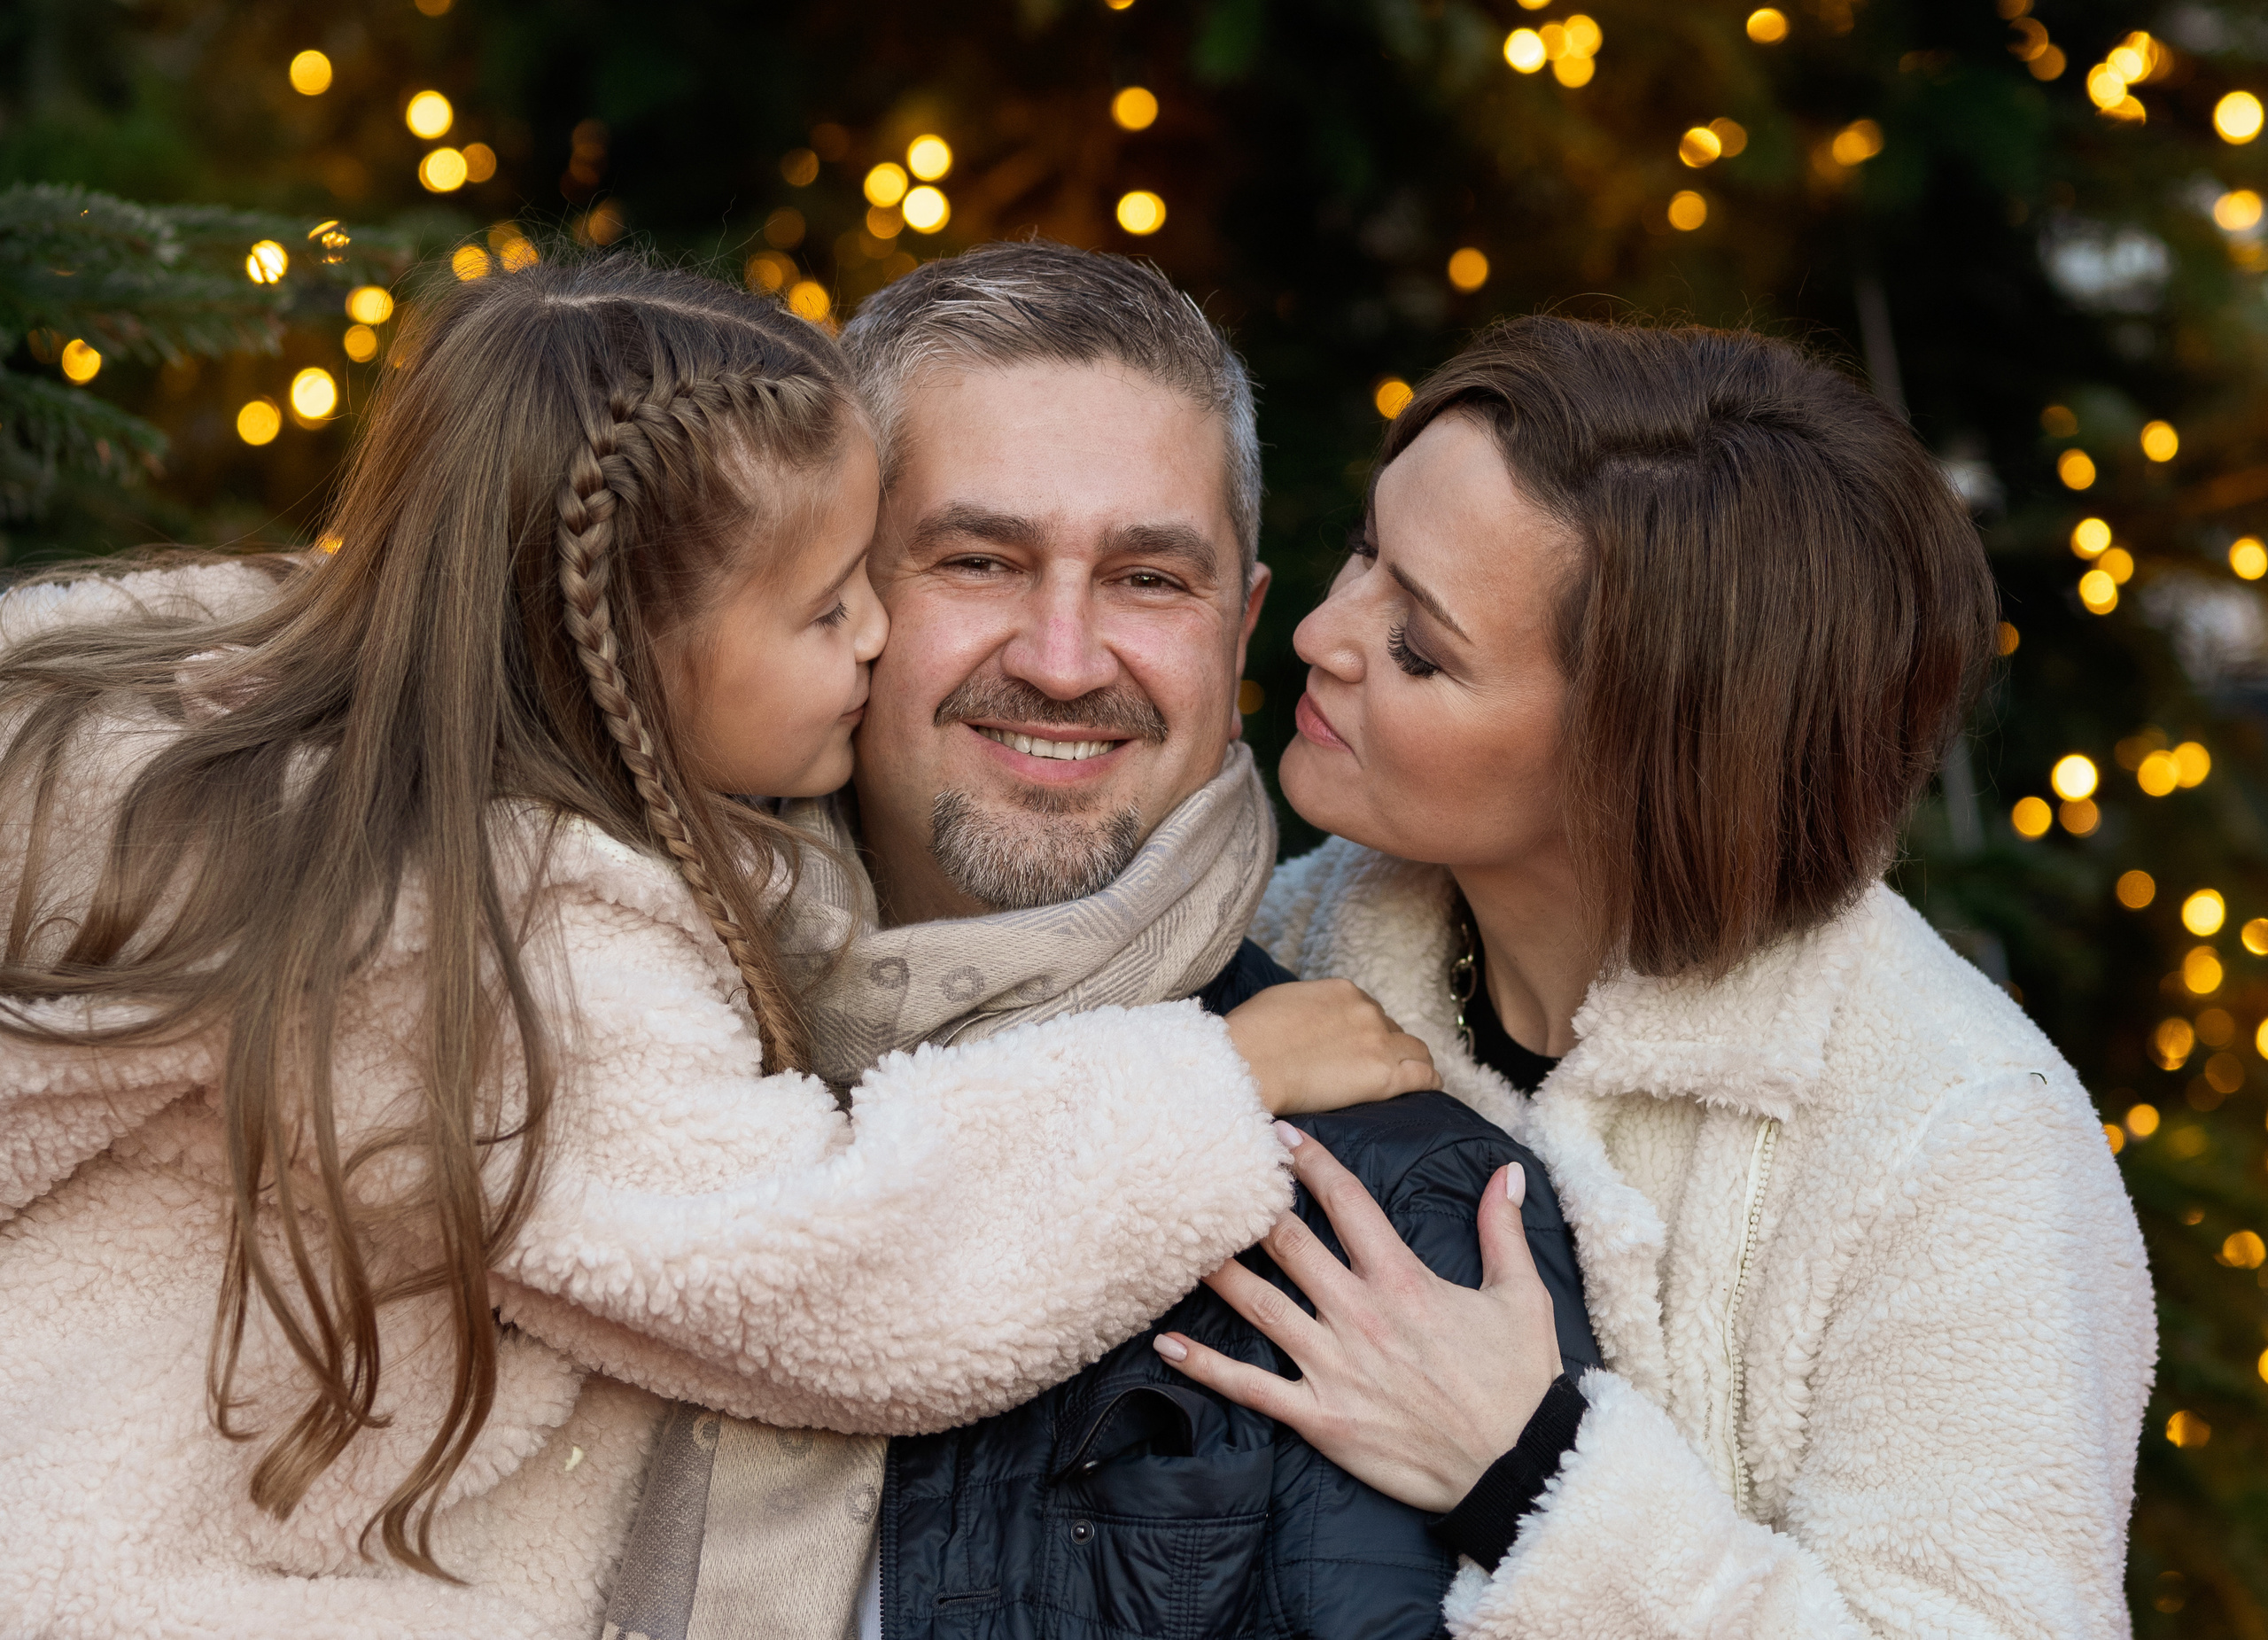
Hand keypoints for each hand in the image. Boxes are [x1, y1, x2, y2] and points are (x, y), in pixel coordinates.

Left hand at [1153, 1125, 1562, 1512]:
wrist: (1516, 1469)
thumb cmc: (1519, 1384)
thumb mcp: (1522, 1297)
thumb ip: (1504, 1230)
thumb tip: (1508, 1173)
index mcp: (1402, 1280)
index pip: (1346, 1203)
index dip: (1310, 1163)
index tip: (1279, 1135)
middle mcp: (1359, 1314)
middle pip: (1288, 1245)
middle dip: (1250, 1207)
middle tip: (1215, 1176)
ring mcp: (1334, 1366)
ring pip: (1259, 1306)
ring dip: (1217, 1271)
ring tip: (1177, 1242)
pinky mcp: (1320, 1416)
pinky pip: (1251, 1387)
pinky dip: (1206, 1366)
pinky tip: (1167, 1343)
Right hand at [1224, 979, 1437, 1116]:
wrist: (1250, 1061)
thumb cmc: (1251, 1035)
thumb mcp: (1282, 1001)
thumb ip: (1308, 1007)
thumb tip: (1307, 1018)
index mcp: (1342, 991)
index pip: (1369, 1009)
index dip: (1368, 1029)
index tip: (1364, 1043)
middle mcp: (1366, 1011)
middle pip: (1392, 1029)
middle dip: (1389, 1045)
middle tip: (1381, 1064)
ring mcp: (1378, 1042)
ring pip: (1415, 1050)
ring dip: (1414, 1060)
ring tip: (1417, 1075)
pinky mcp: (1383, 1076)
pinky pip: (1423, 1075)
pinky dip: (1430, 1080)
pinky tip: (1431, 1087)